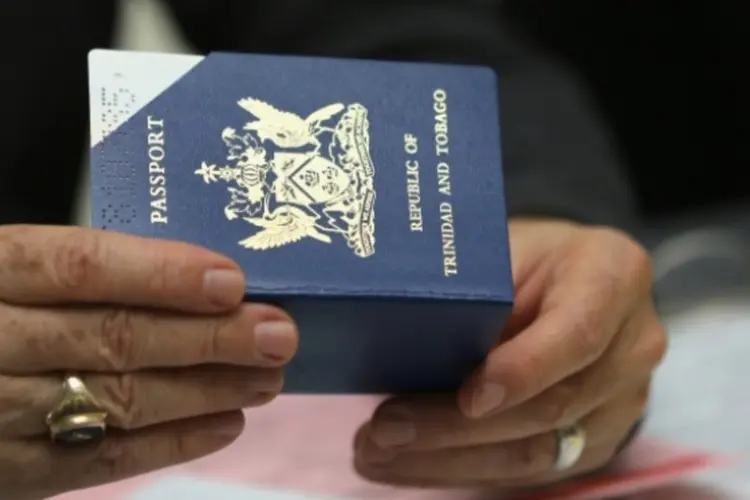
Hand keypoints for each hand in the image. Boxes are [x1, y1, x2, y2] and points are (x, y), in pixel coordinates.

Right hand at [0, 225, 297, 498]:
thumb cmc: (1, 307)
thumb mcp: (19, 271)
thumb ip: (86, 272)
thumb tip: (208, 281)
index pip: (80, 266)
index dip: (161, 274)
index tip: (233, 282)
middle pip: (111, 338)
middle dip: (207, 338)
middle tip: (278, 335)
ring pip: (116, 401)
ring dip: (205, 392)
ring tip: (266, 380)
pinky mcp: (9, 472)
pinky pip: (99, 461)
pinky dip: (171, 444)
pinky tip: (227, 425)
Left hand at [355, 219, 666, 488]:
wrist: (571, 284)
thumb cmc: (528, 256)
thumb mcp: (503, 245)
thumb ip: (474, 285)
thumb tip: (396, 326)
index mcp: (613, 275)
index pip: (578, 334)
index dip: (525, 370)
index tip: (469, 397)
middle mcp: (631, 345)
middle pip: (550, 405)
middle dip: (457, 427)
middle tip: (383, 430)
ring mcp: (619, 402)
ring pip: (535, 451)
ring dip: (447, 460)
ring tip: (376, 455)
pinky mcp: (592, 441)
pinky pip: (527, 471)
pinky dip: (459, 470)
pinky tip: (406, 465)